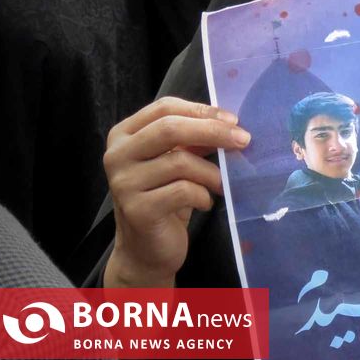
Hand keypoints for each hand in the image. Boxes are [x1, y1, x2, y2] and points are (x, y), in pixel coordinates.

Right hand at [103, 97, 249, 287]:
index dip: (201, 110)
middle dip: (212, 131)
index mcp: (124, 135)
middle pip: (170, 128)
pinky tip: (206, 203)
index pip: (164, 108)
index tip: (233, 119)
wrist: (146, 251)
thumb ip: (193, 140)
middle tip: (243, 139)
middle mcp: (117, 155)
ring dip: (212, 172)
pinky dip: (204, 195)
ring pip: (180, 162)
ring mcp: (123, 183)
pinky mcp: (137, 210)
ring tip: (222, 183)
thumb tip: (229, 123)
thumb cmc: (165, 197)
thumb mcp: (176, 161)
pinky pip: (183, 191)